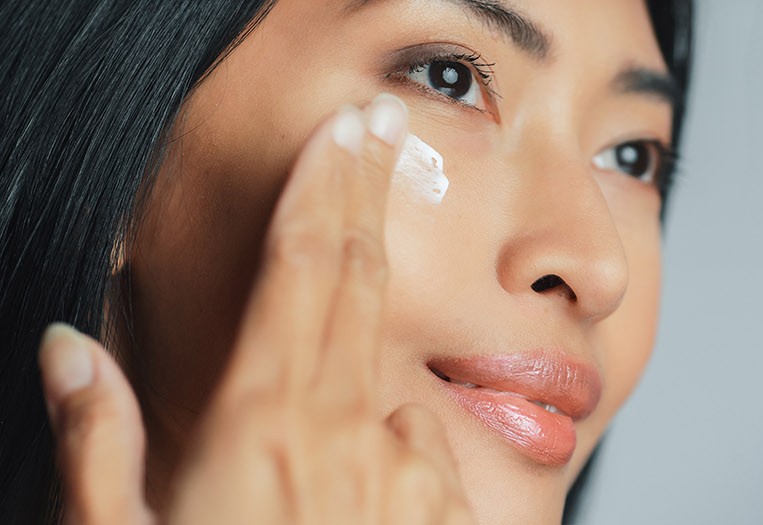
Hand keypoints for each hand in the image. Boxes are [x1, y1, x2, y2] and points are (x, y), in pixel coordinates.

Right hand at [37, 93, 473, 523]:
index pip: (301, 269)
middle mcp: (346, 436)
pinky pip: (421, 450)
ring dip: (357, 377)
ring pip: (386, 384)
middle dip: (364, 197)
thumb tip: (68, 351)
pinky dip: (390, 456)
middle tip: (380, 132)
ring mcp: (406, 474)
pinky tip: (353, 508)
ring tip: (314, 452)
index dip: (323, 188)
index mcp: (262, 425)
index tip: (345, 130)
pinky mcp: (448, 514)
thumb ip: (100, 442)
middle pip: (358, 282)